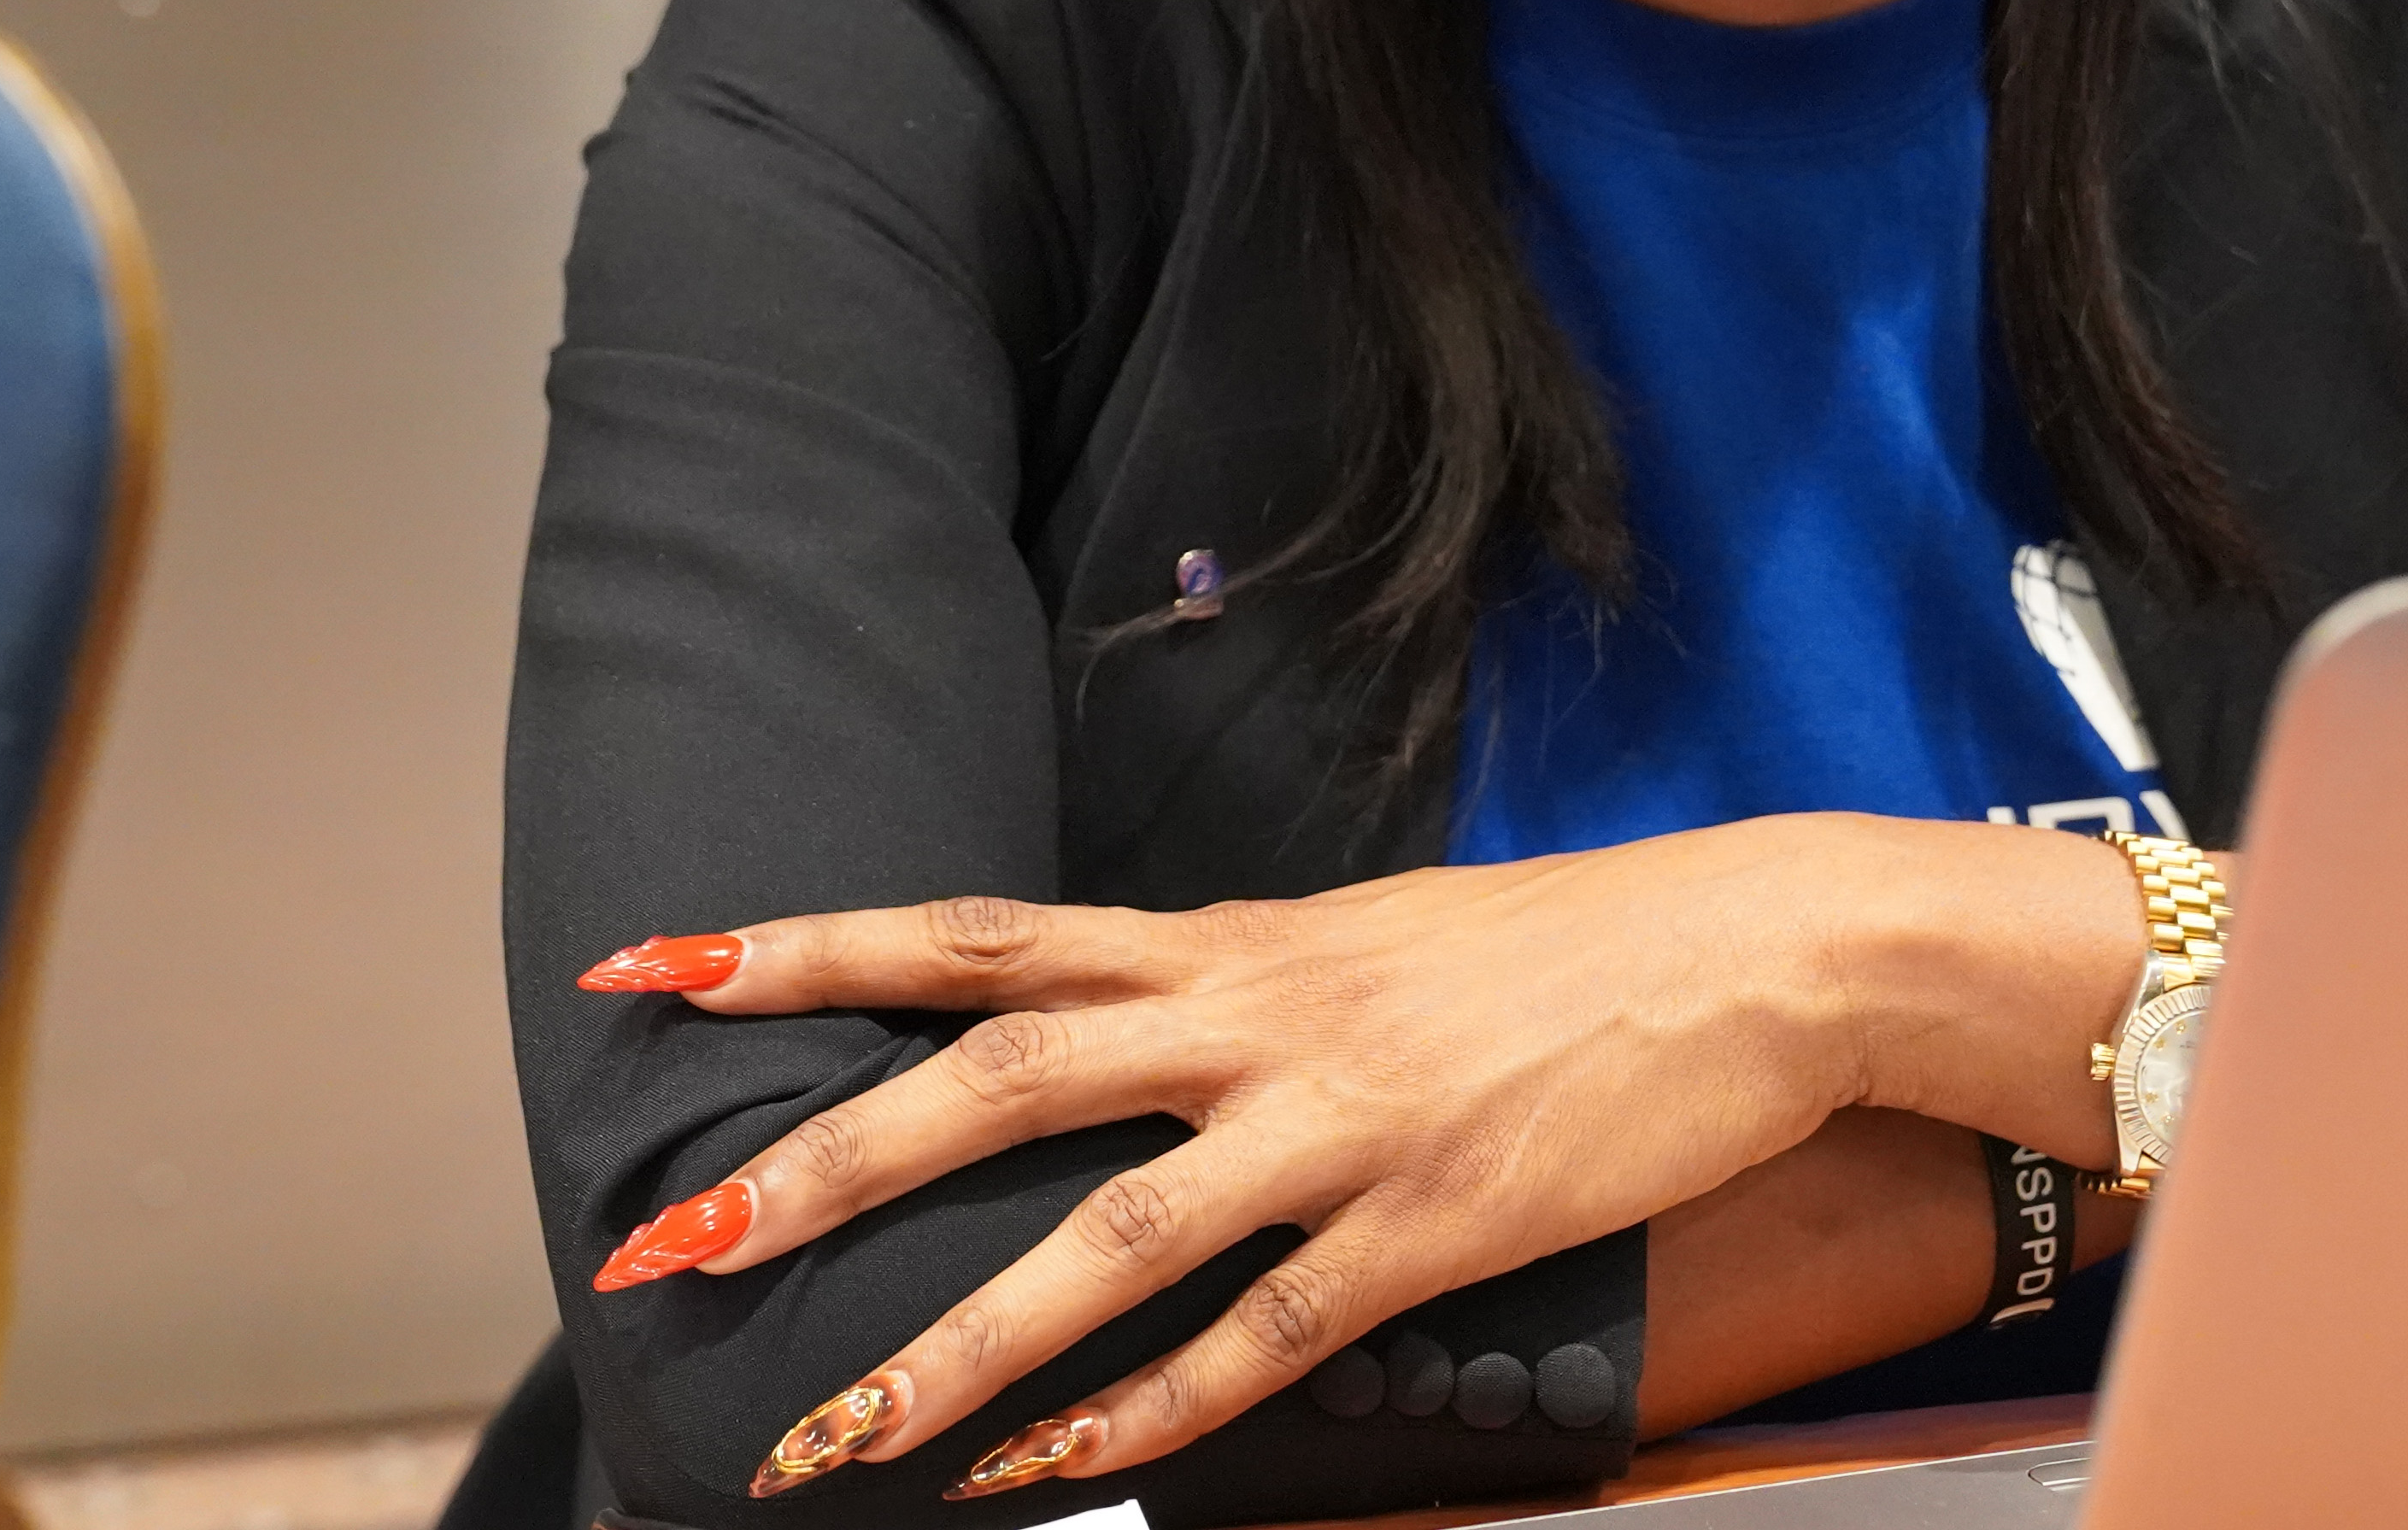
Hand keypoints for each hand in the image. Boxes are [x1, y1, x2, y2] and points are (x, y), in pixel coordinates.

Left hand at [577, 812, 2151, 1494]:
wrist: (1747, 946)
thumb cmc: (1555, 948)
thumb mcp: (1370, 944)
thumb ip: (1239, 995)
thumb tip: (1131, 1033)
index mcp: (1237, 943)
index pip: (983, 932)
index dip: (814, 945)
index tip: (659, 960)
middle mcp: (1260, 1018)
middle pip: (1003, 1071)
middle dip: (825, 1163)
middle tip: (669, 1242)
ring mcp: (1340, 1126)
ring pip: (1105, 1239)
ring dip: (950, 1349)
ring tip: (822, 1443)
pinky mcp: (1424, 1226)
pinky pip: (1257, 1340)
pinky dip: (1144, 1417)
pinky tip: (1053, 1482)